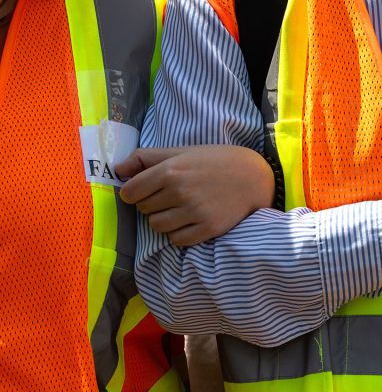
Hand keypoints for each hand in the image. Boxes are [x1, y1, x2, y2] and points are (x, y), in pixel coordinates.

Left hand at [118, 145, 275, 246]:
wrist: (255, 176)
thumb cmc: (216, 161)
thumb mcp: (182, 151)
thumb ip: (147, 157)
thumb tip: (117, 169)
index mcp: (170, 170)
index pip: (130, 192)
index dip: (133, 193)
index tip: (143, 192)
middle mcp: (179, 192)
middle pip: (143, 210)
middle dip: (152, 204)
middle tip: (172, 197)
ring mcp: (194, 212)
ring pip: (157, 226)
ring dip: (164, 220)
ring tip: (180, 210)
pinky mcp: (208, 228)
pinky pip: (177, 240)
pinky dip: (179, 234)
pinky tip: (190, 222)